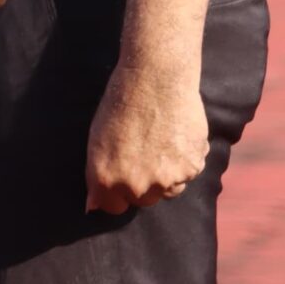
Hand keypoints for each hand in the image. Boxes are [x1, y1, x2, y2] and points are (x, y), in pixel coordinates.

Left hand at [86, 57, 209, 214]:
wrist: (157, 76)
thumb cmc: (123, 101)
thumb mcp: (97, 138)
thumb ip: (98, 176)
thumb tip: (93, 207)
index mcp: (107, 179)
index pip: (114, 207)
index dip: (118, 190)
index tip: (125, 174)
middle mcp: (135, 186)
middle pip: (144, 200)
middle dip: (145, 182)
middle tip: (147, 151)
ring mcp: (165, 180)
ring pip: (170, 189)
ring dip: (168, 174)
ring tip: (163, 140)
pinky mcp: (191, 168)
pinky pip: (189, 172)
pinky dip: (187, 158)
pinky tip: (178, 133)